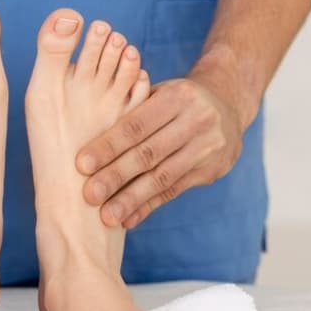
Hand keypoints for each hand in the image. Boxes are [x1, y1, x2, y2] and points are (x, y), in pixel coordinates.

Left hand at [74, 75, 243, 228]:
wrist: (228, 104)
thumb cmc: (176, 98)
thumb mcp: (159, 91)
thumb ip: (131, 105)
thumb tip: (87, 126)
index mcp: (177, 96)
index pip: (137, 125)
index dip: (108, 146)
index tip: (81, 165)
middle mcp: (197, 121)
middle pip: (149, 154)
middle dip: (116, 176)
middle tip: (89, 196)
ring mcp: (207, 148)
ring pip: (163, 177)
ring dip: (132, 199)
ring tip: (107, 216)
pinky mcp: (211, 170)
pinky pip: (174, 191)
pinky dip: (148, 206)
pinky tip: (128, 219)